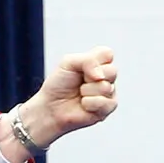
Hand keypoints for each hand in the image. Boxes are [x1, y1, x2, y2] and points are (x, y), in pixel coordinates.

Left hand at [4, 48, 118, 158]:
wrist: (51, 108)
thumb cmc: (58, 85)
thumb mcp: (68, 63)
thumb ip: (88, 60)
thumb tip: (101, 76)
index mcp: (97, 63)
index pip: (108, 54)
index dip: (95, 61)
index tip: (81, 68)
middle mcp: (105, 77)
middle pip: (112, 71)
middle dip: (90, 77)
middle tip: (80, 83)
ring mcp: (108, 93)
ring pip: (106, 87)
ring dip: (87, 91)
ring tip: (80, 94)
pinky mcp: (107, 108)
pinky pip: (107, 103)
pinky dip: (90, 104)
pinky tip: (84, 105)